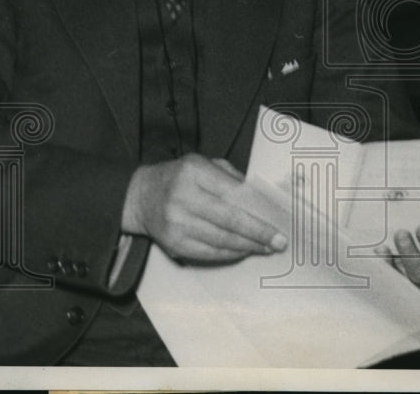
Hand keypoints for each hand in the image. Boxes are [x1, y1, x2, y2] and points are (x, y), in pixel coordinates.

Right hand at [121, 154, 286, 263]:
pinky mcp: (173, 242)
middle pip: (229, 220)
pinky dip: (230, 254)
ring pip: (220, 240)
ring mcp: (176, 222)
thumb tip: (261, 201)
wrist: (141, 196)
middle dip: (258, 234)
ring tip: (265, 248)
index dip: (257, 211)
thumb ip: (232, 178)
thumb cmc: (180, 178)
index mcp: (195, 171)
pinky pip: (208, 253)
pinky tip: (244, 251)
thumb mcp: (204, 164)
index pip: (233, 193)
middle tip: (278, 242)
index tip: (277, 223)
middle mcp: (183, 197)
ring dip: (247, 246)